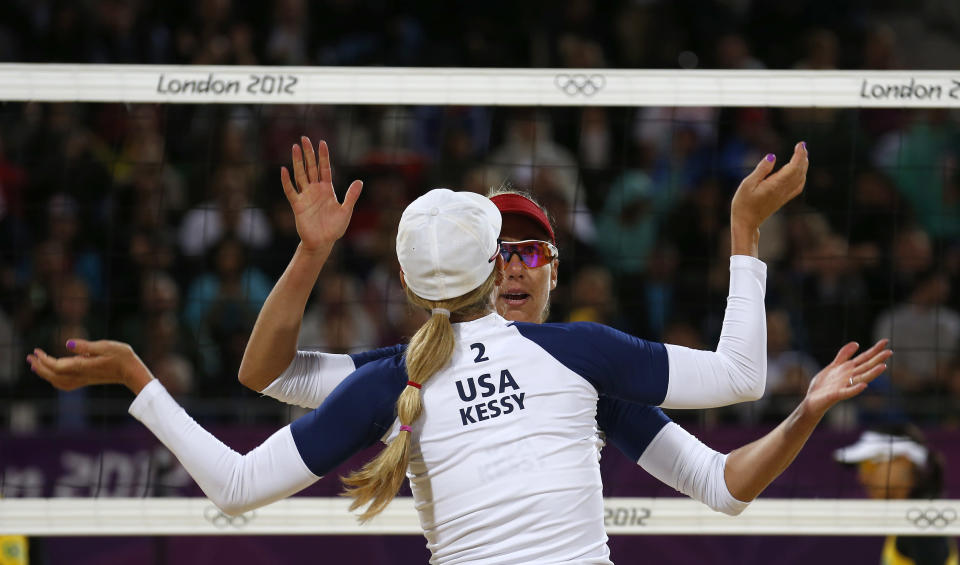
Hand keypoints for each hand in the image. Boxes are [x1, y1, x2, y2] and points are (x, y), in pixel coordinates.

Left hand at [27, 339, 154, 393]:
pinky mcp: (87, 380)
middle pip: (53, 375)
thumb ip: (86, 346)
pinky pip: (65, 383)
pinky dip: (54, 379)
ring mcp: (83, 379)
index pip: (57, 366)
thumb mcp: (106, 346)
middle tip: (30, 357)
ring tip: (36, 365)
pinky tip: (53, 373)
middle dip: (40, 367)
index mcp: (83, 366)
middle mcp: (81, 375)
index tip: (36, 351)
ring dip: (45, 374)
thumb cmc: (122, 357)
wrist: (133, 372)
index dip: (44, 360)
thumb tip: (66, 343)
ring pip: (57, 381)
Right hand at [281, 137, 362, 253]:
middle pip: (311, 167)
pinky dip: (287, 181)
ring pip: (300, 175)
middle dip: (308, 153)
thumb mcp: (346, 211)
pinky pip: (291, 191)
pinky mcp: (297, 205)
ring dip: (297, 162)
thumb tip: (359, 181)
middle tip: (304, 138)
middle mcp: (315, 190)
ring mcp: (305, 196)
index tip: (322, 142)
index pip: (325, 168)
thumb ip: (351, 196)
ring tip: (295, 147)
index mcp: (327, 189)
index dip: (323, 156)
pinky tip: (283, 170)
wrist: (322, 242)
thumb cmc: (334, 228)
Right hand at [731, 142, 808, 230]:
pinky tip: (800, 172)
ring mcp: (784, 196)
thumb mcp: (747, 184)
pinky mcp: (783, 200)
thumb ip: (761, 170)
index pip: (793, 167)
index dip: (799, 155)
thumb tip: (772, 156)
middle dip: (803, 157)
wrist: (746, 222)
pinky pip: (798, 186)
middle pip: (799, 171)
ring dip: (803, 166)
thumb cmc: (743, 203)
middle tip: (802, 145)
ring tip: (802, 155)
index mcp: (775, 185)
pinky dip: (802, 176)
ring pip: (800, 178)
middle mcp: (783, 190)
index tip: (800, 144)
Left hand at [802, 339, 890, 415]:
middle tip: (890, 352)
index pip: (865, 358)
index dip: (875, 349)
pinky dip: (856, 389)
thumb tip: (856, 343)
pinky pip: (848, 392)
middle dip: (877, 359)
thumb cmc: (824, 385)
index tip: (886, 341)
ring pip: (861, 378)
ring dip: (872, 373)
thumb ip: (844, 355)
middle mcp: (850, 377)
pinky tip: (864, 385)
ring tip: (883, 366)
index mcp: (849, 369)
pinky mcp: (837, 395)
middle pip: (866, 366)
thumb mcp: (834, 366)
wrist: (812, 400)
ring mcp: (845, 386)